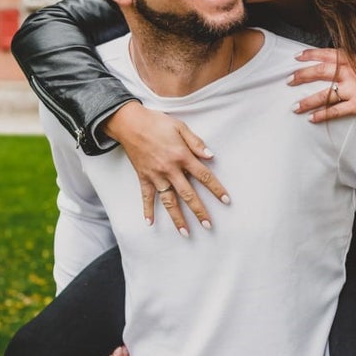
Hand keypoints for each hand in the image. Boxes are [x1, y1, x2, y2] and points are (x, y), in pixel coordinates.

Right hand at [103, 102, 230, 235]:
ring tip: (185, 232)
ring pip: (168, 201)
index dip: (216, 188)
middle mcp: (169, 169)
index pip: (203, 175)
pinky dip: (147, 210)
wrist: (130, 123)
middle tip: (208, 225)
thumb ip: (196, 143)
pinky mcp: (143, 177)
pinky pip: (146, 197)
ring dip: (177, 218)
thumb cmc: (157, 122)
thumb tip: (211, 156)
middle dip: (199, 210)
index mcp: (181, 156)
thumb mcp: (180, 127)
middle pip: (188, 194)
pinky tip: (150, 223)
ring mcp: (155, 175)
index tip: (226, 200)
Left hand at [288, 48, 355, 126]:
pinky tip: (312, 119)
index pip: (330, 53)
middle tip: (288, 80)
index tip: (297, 56)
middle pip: (322, 71)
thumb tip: (334, 65)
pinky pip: (336, 110)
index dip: (312, 54)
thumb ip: (355, 65)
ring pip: (325, 94)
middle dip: (303, 75)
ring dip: (308, 101)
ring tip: (295, 107)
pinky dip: (322, 115)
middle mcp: (355, 71)